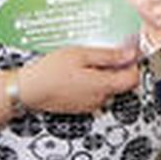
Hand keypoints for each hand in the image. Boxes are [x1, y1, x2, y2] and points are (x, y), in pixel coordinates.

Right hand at [18, 45, 140, 113]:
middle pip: (120, 83)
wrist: (27, 91)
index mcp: (103, 86)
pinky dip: (91, 83)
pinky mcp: (79, 107)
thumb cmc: (50, 71)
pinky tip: (76, 73)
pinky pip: (94, 94)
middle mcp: (99, 99)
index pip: (133, 79)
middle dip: (116, 68)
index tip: (125, 52)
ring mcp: (89, 105)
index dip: (132, 64)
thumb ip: (109, 56)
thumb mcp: (81, 55)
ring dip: (102, 75)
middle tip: (100, 54)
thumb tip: (131, 54)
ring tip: (84, 62)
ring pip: (106, 88)